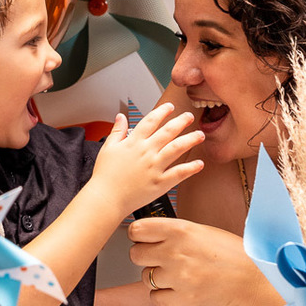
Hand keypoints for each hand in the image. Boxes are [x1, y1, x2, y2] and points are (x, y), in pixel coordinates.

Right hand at [92, 104, 203, 219]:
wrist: (106, 198)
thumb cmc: (105, 175)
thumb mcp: (108, 148)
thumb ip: (117, 131)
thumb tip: (121, 116)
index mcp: (133, 142)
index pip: (150, 121)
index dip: (162, 111)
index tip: (170, 107)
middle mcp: (146, 152)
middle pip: (168, 131)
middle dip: (181, 121)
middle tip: (190, 116)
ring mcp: (154, 167)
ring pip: (176, 149)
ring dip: (190, 140)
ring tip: (200, 135)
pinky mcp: (160, 183)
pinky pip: (179, 173)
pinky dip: (190, 168)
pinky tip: (199, 163)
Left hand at [127, 216, 256, 305]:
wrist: (250, 277)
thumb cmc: (229, 252)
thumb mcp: (199, 230)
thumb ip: (173, 231)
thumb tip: (147, 233)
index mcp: (179, 230)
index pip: (136, 230)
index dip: (138, 235)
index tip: (142, 239)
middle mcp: (175, 252)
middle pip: (135, 254)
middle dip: (145, 257)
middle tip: (159, 258)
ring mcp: (178, 276)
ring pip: (145, 277)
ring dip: (156, 277)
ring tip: (175, 274)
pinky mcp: (183, 298)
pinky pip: (155, 298)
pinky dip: (162, 295)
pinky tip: (175, 288)